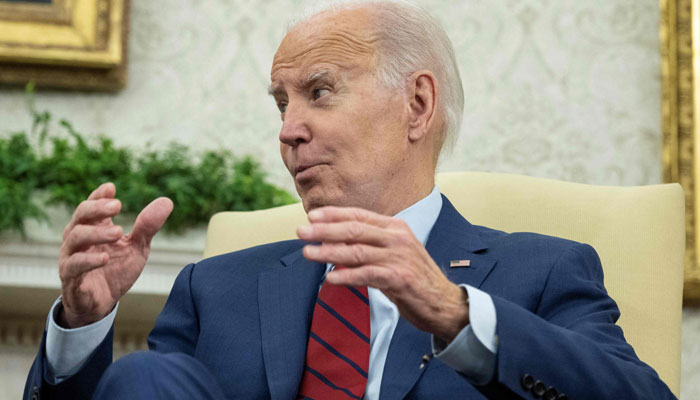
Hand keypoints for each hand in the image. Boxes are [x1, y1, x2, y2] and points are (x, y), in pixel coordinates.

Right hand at [58, 183, 172, 327]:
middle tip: (116, 206)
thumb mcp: (137, 247)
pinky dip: (88, 261)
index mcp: (93, 228)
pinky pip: (73, 267)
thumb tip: (167, 201)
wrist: (102, 304)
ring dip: (96, 233)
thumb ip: (147, 226)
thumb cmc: (116, 270)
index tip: (111, 188)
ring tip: (117, 232)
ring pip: (74, 238)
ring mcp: (71, 258)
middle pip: (79, 216)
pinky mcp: (70, 279)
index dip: (98, 196)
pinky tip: (104, 258)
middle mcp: (78, 240)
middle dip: (96, 208)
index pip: (91, 206)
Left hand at [297, 206, 468, 342]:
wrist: (444, 303)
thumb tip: (335, 242)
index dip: (333, 215)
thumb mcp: (392, 255)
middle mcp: (397, 238)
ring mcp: (399, 257)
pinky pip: (366, 275)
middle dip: (324, 230)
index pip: (359, 215)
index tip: (311, 216)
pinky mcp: (399, 279)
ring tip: (308, 253)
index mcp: (395, 228)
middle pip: (354, 229)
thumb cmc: (414, 279)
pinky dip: (346, 276)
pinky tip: (330, 278)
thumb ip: (367, 247)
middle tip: (301, 231)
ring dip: (329, 252)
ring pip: (356, 251)